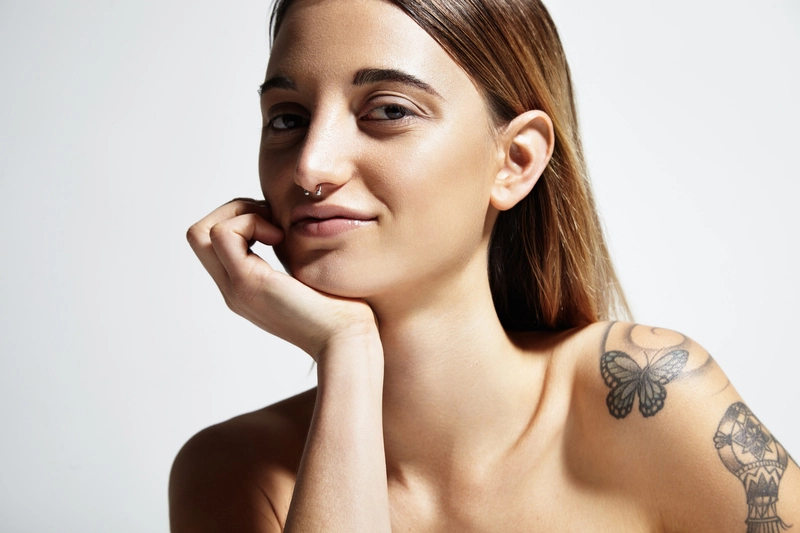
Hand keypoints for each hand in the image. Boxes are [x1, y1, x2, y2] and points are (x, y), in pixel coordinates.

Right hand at [186, 198, 377, 358]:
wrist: (347, 338)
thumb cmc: (341, 308)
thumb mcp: (309, 275)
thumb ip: (292, 256)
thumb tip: (293, 226)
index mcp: (245, 286)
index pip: (213, 242)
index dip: (240, 219)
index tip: (276, 224)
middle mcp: (233, 289)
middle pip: (198, 235)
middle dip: (234, 211)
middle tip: (271, 219)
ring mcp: (236, 288)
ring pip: (201, 232)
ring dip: (240, 215)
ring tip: (276, 232)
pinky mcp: (248, 283)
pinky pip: (223, 235)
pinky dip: (250, 222)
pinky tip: (280, 238)